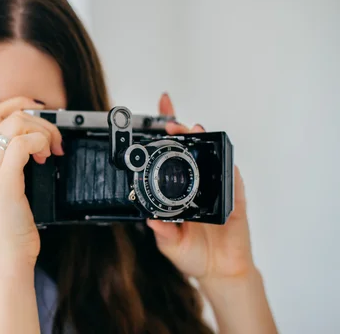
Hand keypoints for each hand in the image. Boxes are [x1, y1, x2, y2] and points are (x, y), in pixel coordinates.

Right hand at [0, 97, 63, 268]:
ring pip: (16, 123)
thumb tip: (30, 150)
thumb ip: (6, 168)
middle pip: (5, 112)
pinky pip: (23, 142)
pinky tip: (46, 156)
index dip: (19, 106)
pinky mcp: (4, 179)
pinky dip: (41, 142)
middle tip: (54, 138)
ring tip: (51, 150)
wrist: (5, 255)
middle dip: (36, 118)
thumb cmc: (6, 228)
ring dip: (42, 130)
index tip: (41, 113)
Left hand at [147, 93, 255, 282]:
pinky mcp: (236, 200)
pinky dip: (229, 167)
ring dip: (206, 141)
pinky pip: (235, 180)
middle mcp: (200, 185)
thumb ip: (162, 232)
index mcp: (181, 190)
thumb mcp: (170, 245)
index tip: (160, 114)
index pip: (173, 157)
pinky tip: (223, 158)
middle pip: (194, 151)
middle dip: (183, 131)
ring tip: (194, 130)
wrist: (219, 272)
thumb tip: (149, 218)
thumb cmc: (193, 254)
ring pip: (215, 158)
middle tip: (172, 123)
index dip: (168, 136)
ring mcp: (219, 189)